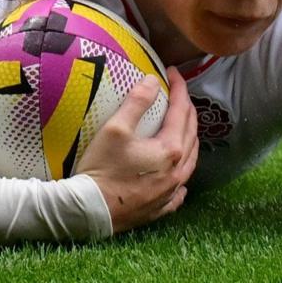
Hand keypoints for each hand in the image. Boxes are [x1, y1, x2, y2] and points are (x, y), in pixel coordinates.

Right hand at [76, 67, 198, 233]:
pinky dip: (181, 174)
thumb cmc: (101, 168)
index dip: (179, 88)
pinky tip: (177, 174)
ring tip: (182, 126)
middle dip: (187, 110)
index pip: (181, 111)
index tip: (172, 72)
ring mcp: (170, 192)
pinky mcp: (160, 207)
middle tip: (178, 94)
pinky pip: (179, 188)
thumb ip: (136, 102)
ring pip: (190, 160)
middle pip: (191, 134)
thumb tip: (152, 80)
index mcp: (170, 150)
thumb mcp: (115, 129)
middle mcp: (177, 171)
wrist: (90, 210)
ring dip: (189, 139)